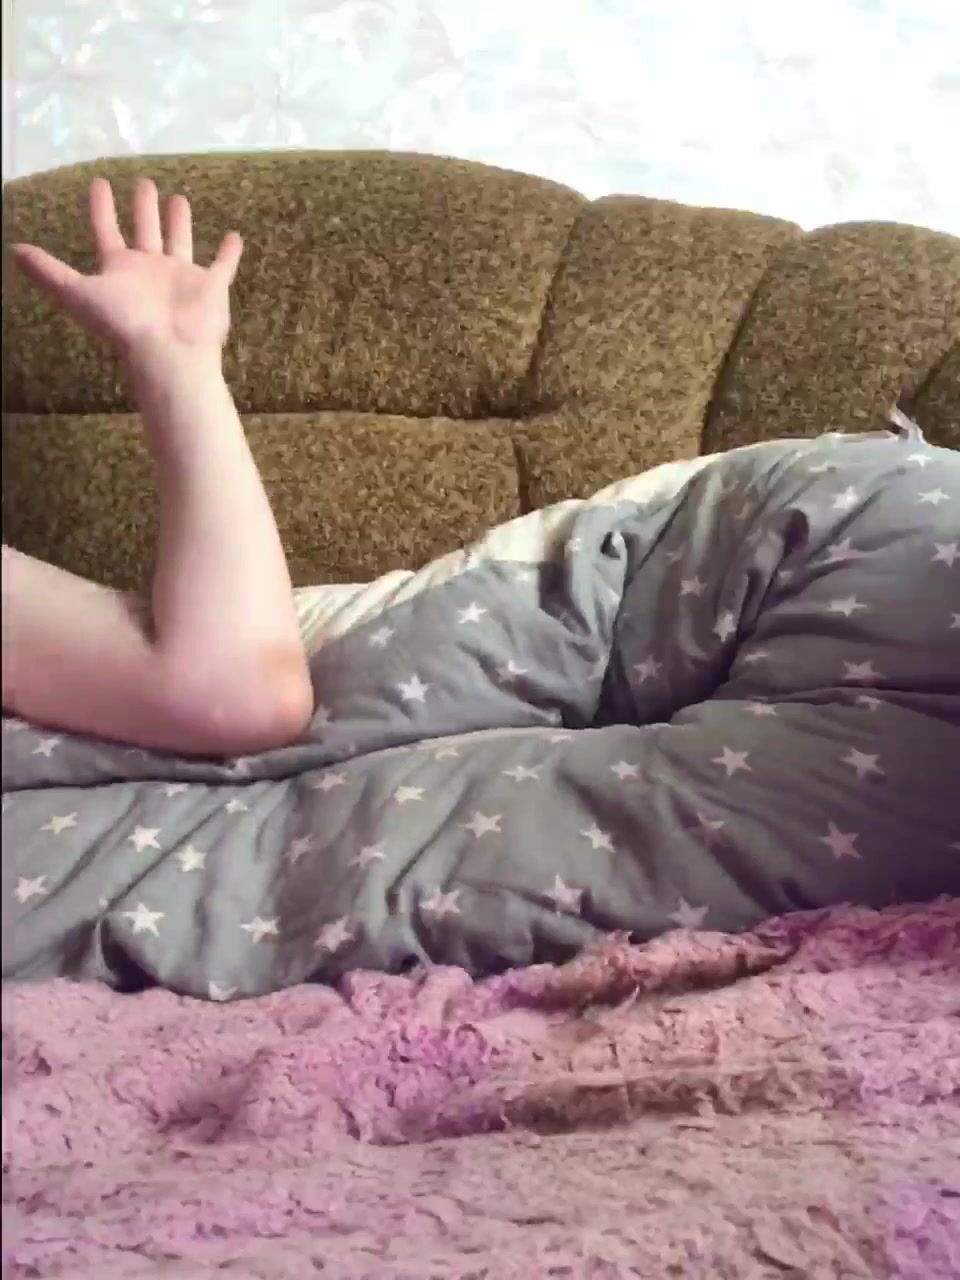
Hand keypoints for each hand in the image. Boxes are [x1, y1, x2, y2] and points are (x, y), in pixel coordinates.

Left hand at [12, 177, 242, 362]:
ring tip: (179, 199)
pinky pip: (223, 266)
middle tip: (144, 182)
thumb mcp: (78, 294)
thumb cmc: (125, 323)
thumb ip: (49, 272)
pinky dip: (229, 253)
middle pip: (145, 232)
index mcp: (120, 269)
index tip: (99, 183)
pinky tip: (235, 236)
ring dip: (179, 222)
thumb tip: (13, 250)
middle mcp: (150, 270)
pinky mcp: (211, 286)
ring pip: (180, 242)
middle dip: (143, 208)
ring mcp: (181, 277)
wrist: (169, 351)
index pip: (107, 231)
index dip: (101, 208)